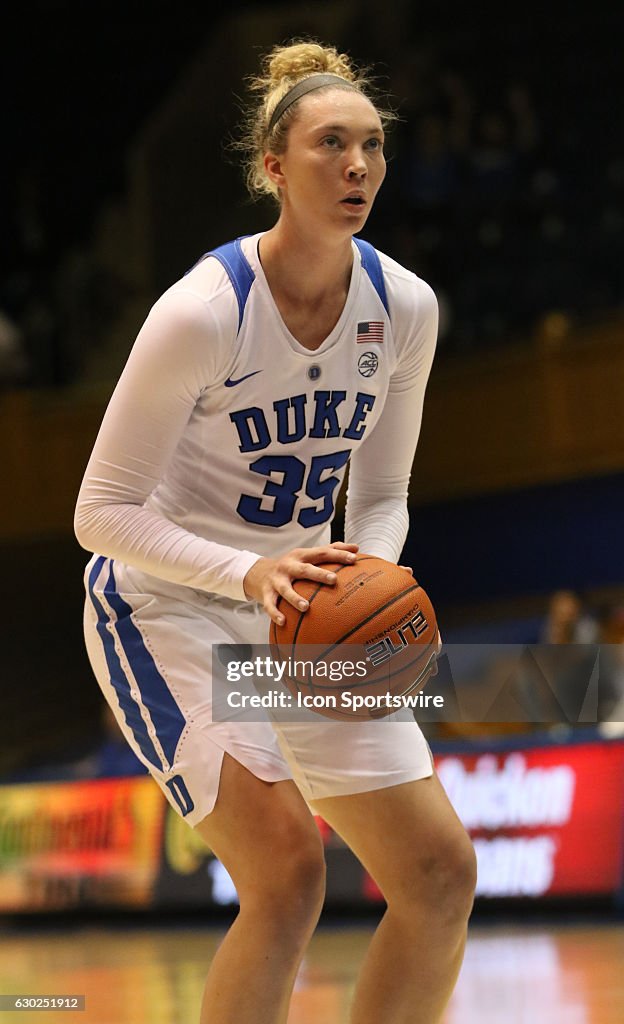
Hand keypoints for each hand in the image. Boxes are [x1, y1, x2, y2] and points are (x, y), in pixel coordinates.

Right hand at [243, 542, 358, 624]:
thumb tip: (356, 547)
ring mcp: (276, 580)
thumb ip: (331, 550)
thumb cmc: (292, 565)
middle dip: (319, 574)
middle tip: (334, 580)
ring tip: (306, 607)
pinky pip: (270, 604)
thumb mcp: (308, 555)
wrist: (258, 572)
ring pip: (285, 589)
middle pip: (304, 569)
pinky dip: (275, 613)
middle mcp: (289, 566)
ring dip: (294, 598)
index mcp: (302, 555)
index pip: (322, 553)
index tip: (354, 558)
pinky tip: (283, 621)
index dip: (338, 555)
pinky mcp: (266, 593)